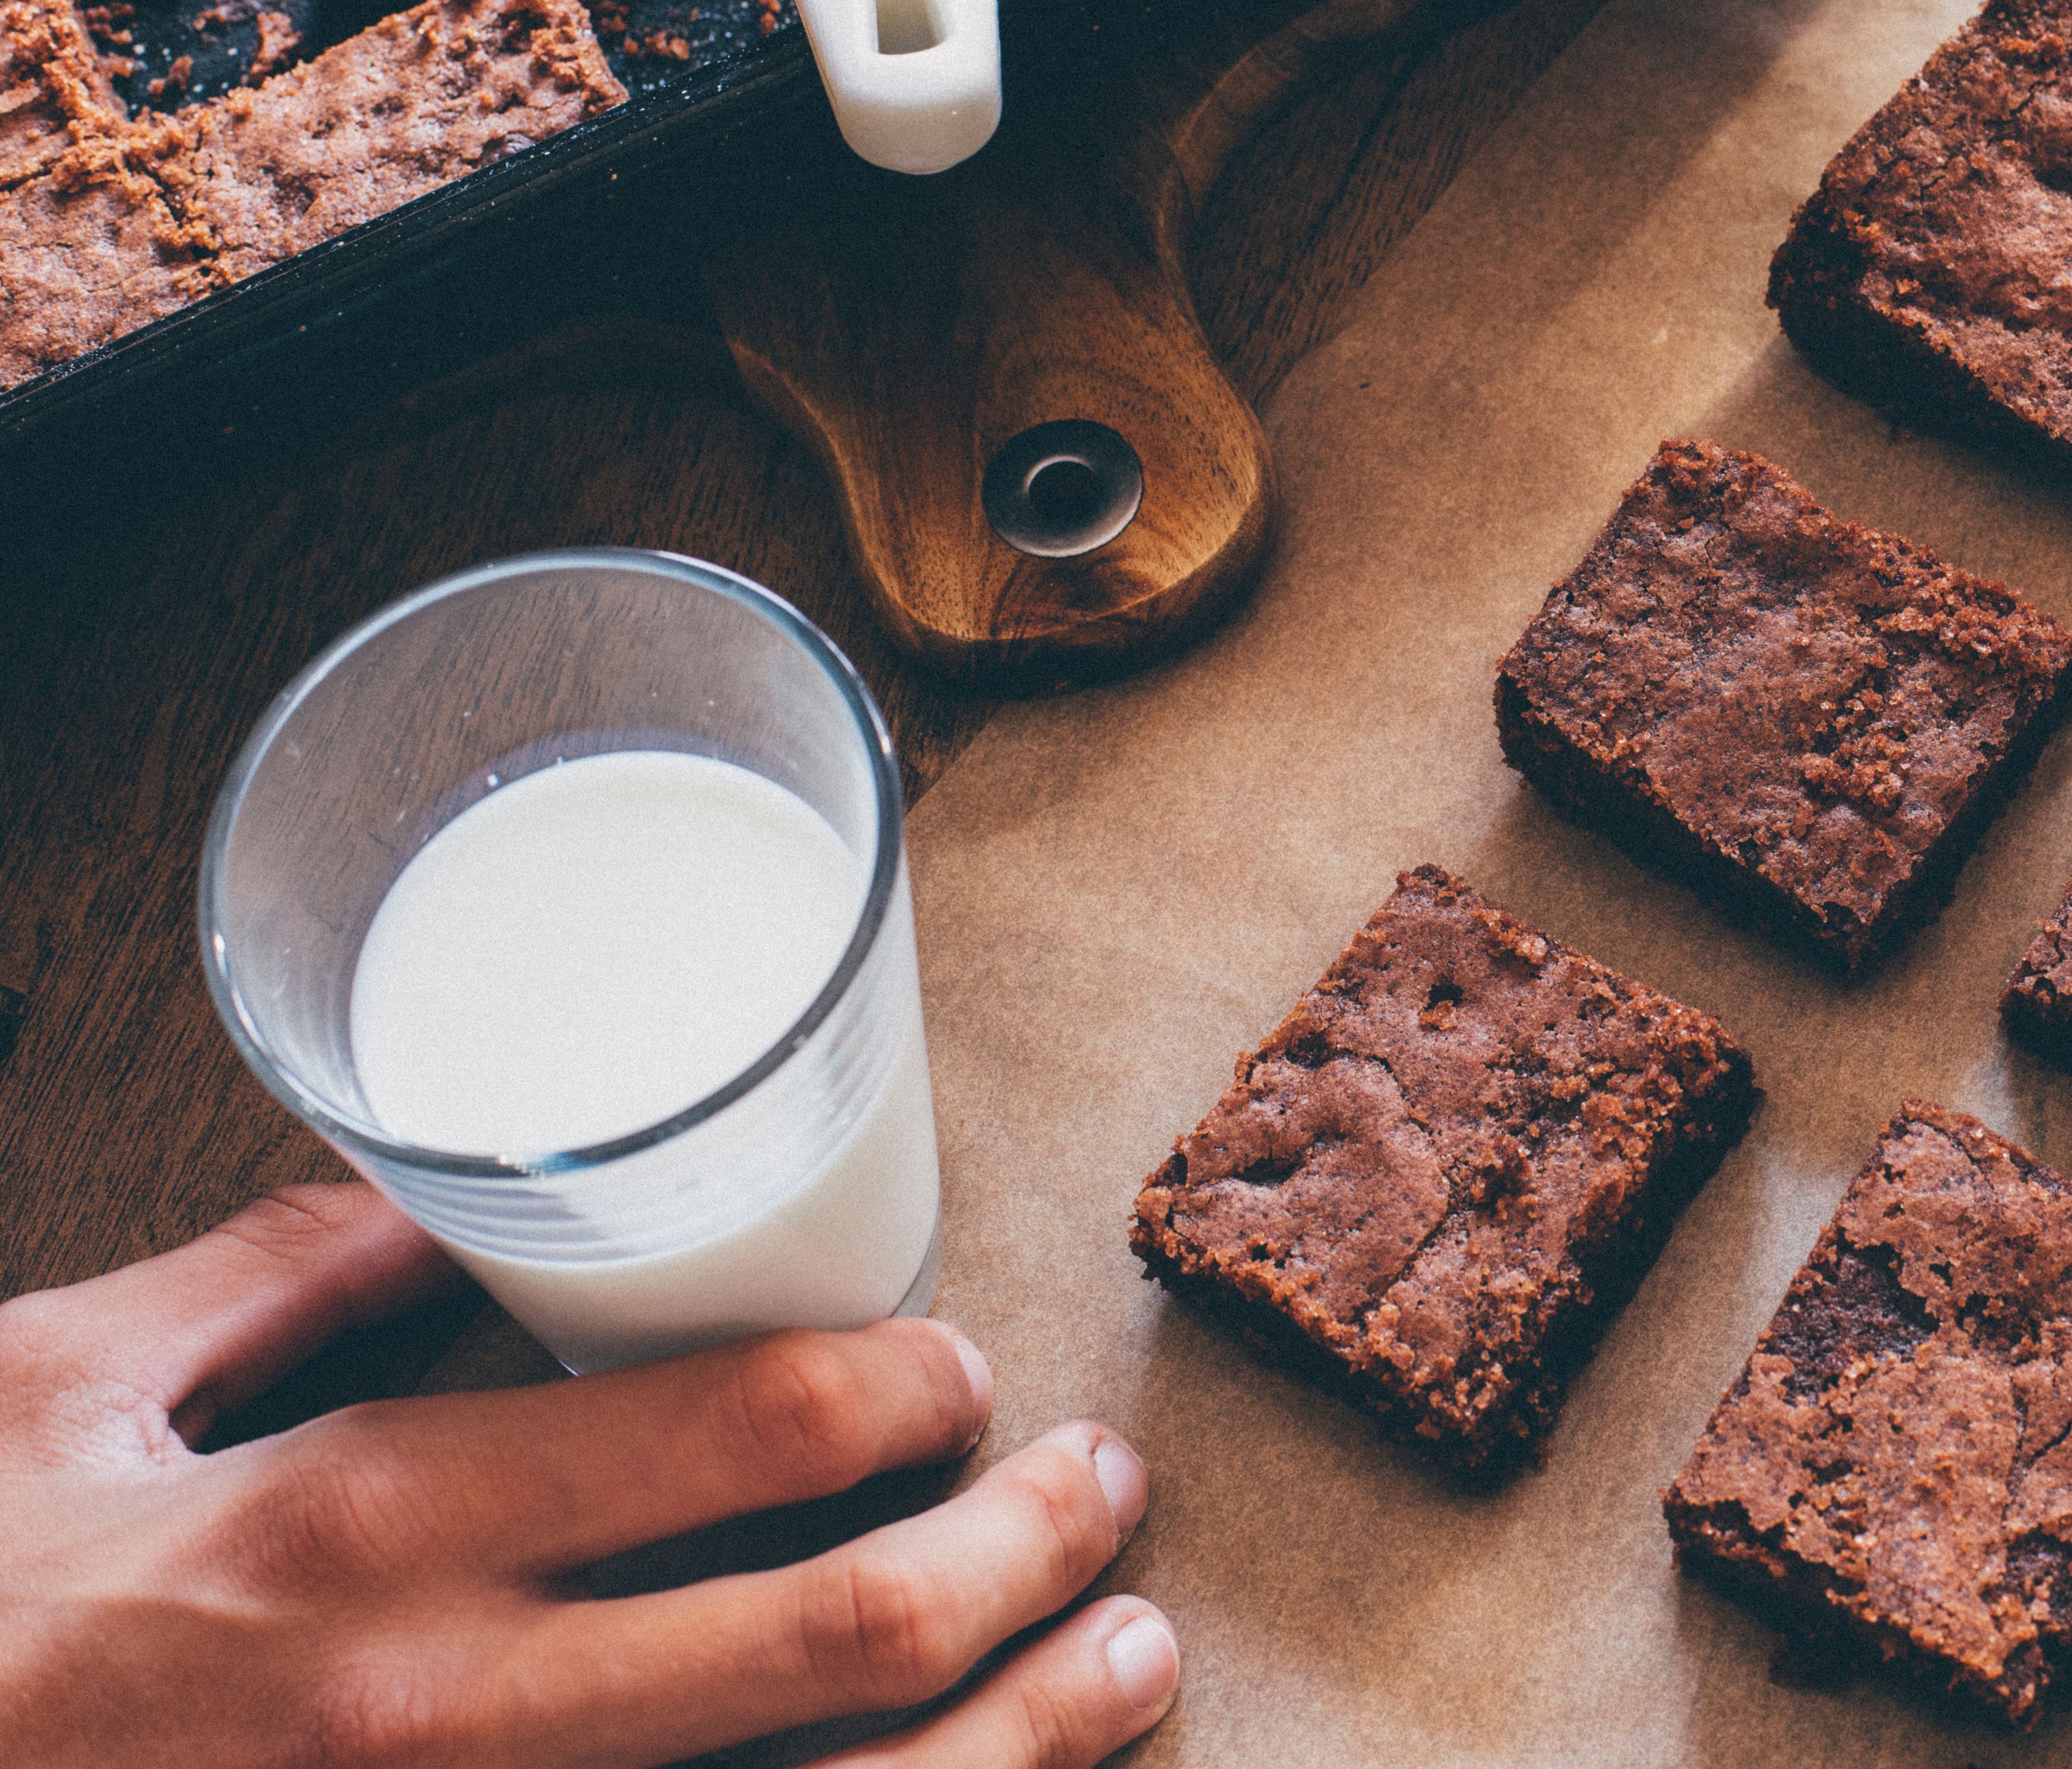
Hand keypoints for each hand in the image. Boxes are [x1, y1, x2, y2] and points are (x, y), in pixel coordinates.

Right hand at [0, 1183, 1178, 1767]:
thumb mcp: (52, 1401)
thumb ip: (273, 1285)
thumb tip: (457, 1193)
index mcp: (363, 1533)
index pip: (740, 1437)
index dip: (903, 1391)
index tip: (962, 1373)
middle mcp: (451, 1721)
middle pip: (841, 1637)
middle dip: (1023, 1553)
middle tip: (1104, 1495)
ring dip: (1022, 1746)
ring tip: (1128, 1670)